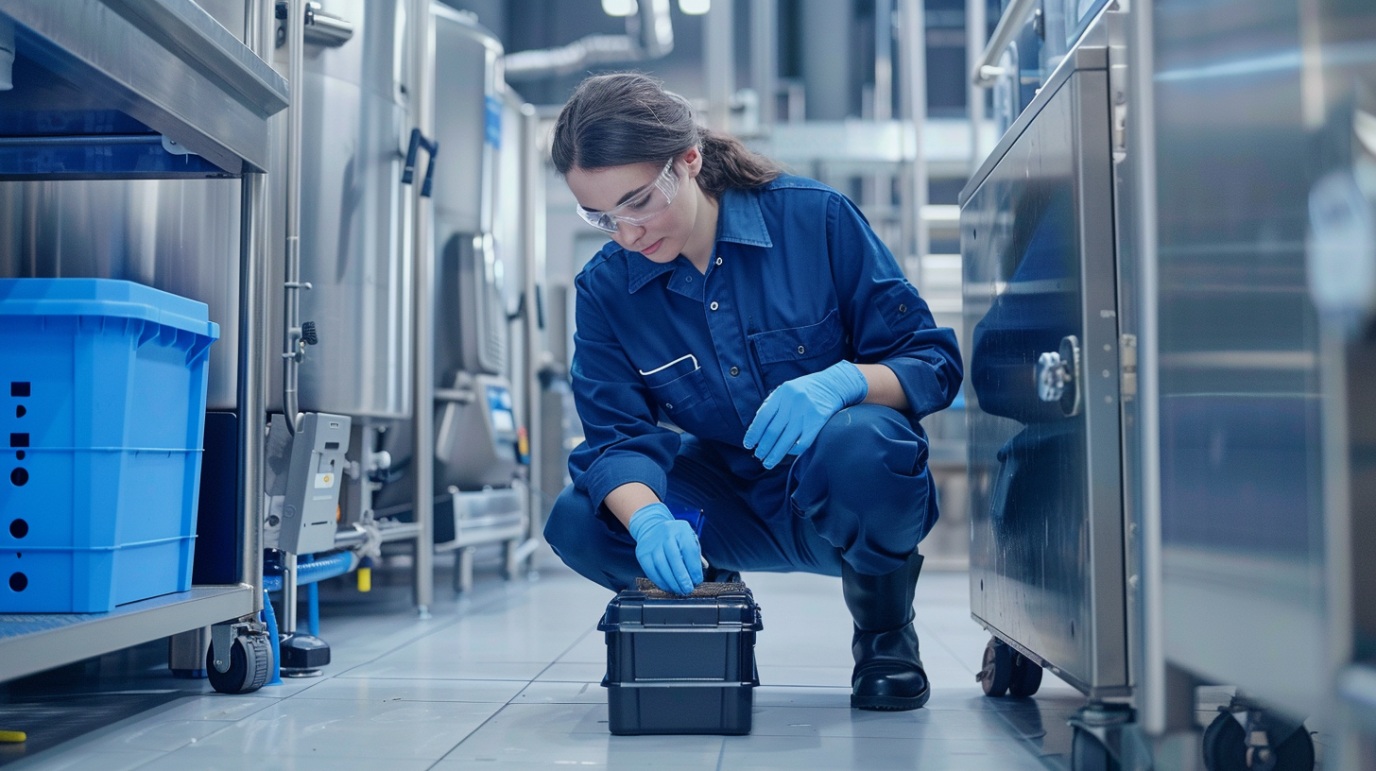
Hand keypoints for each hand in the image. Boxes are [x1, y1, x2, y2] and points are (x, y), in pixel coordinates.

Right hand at [627, 502, 702, 594]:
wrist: (652, 527)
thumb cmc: (674, 536)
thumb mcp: (688, 538)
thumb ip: (695, 553)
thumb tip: (702, 569)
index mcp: (681, 530)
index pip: (689, 550)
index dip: (694, 568)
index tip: (697, 580)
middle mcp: (666, 535)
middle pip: (674, 559)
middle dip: (682, 578)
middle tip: (688, 589)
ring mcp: (652, 544)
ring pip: (661, 566)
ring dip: (671, 582)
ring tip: (679, 590)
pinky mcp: (642, 553)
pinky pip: (651, 570)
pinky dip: (660, 581)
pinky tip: (668, 586)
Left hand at [744, 361, 867, 468]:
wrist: (834, 384)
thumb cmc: (806, 389)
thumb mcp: (787, 390)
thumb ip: (772, 404)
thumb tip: (757, 428)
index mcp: (783, 392)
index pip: (763, 417)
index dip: (754, 433)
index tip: (748, 444)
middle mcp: (794, 402)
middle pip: (773, 431)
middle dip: (764, 447)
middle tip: (759, 456)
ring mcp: (807, 412)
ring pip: (786, 440)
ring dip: (775, 454)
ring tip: (768, 462)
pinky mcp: (819, 421)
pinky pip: (803, 443)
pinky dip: (793, 451)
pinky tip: (788, 453)